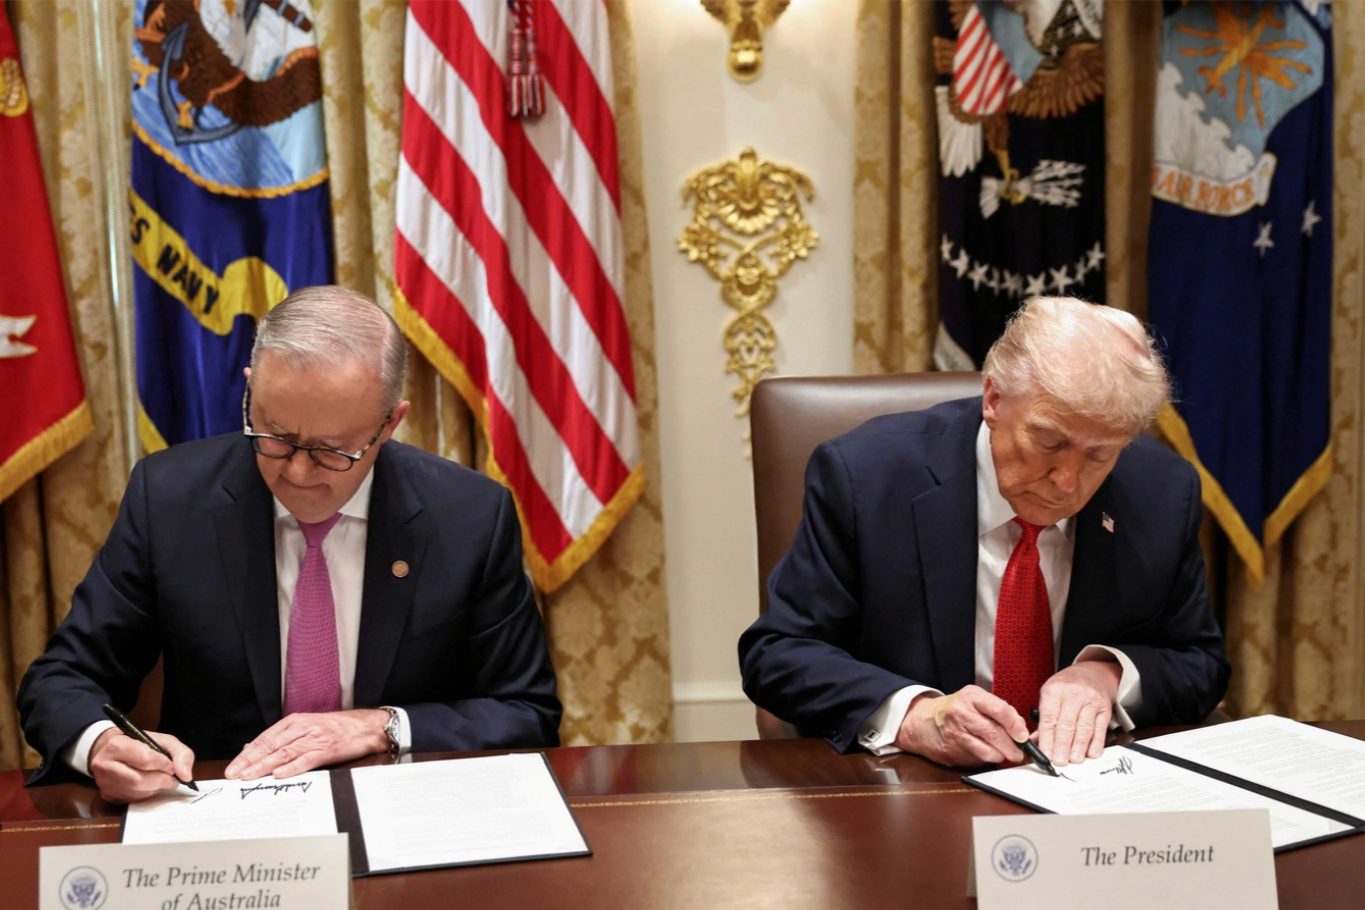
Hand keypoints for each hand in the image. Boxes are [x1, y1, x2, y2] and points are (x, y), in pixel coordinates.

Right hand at [88, 728, 194, 803]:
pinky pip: (132, 800)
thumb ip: (180, 753)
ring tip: (162, 780)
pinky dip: (146, 794)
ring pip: (137, 792)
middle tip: (172, 778)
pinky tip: (149, 786)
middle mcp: (104, 765)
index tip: (171, 765)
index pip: (146, 759)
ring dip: (155, 788)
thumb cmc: (140, 744)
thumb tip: (186, 775)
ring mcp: (104, 782)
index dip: (164, 764)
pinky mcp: (107, 796)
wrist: (112, 751)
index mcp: (117, 745)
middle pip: (140, 780)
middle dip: (162, 780)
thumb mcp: (163, 740)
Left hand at [225, 709, 389, 780]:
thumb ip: (281, 738)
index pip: (264, 739)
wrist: (367, 725)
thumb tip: (252, 749)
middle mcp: (303, 728)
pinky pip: (306, 759)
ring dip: (264, 766)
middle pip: (270, 745)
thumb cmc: (337, 728)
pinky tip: (279, 774)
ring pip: (283, 753)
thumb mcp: (306, 727)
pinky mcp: (328, 749)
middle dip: (249, 761)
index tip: (233, 767)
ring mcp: (315, 738)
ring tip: (249, 776)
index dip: (247, 754)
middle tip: (234, 775)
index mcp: (295, 721)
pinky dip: (292, 767)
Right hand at [895, 686, 1028, 766]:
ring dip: (1001, 756)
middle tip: (1019, 753)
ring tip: (1006, 755)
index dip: (1015, 726)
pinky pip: (977, 759)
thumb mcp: (975, 700)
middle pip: (995, 733)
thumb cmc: (954, 710)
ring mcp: (955, 733)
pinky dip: (987, 759)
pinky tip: (988, 755)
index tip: (1023, 736)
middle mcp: (962, 713)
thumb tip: (1020, 728)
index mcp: (971, 697)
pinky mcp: (952, 750)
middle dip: (1012, 747)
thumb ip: (998, 710)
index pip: (1000, 710)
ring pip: (987, 750)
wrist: (923, 722)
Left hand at [1036, 660, 1121, 765]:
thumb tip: (1034, 743)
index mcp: (1054, 691)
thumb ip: (1043, 719)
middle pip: (1067, 725)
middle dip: (1062, 746)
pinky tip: (1091, 753)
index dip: (1047, 739)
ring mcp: (1091, 701)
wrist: (1092, 673)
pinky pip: (1100, 728)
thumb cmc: (1066, 687)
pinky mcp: (1105, 709)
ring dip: (1078, 747)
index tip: (1045, 754)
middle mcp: (1073, 694)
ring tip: (1074, 761)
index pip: (1049, 718)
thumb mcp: (1050, 695)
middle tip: (1059, 762)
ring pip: (1084, 728)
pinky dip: (1096, 743)